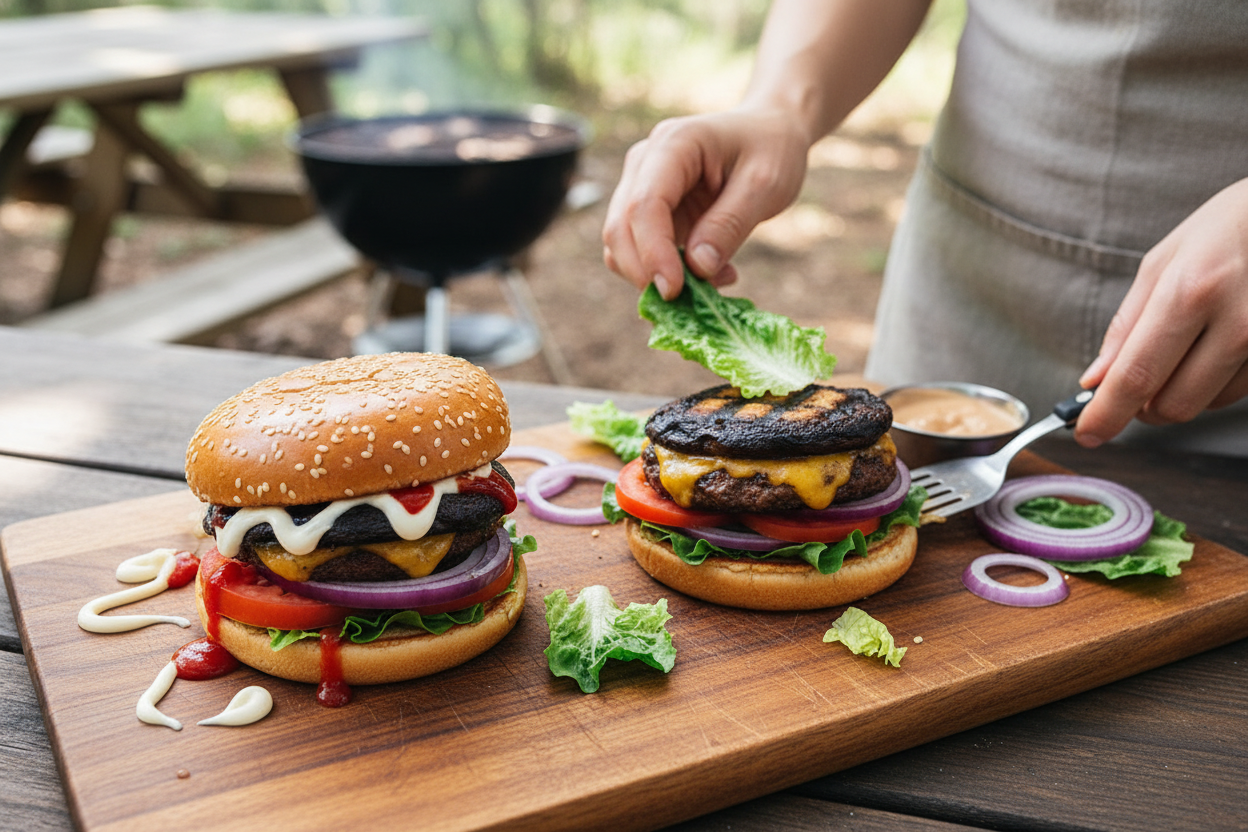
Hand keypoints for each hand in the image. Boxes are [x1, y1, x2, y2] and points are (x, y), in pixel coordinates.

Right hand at [601, 106, 811, 298]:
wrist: (769, 132)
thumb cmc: (771, 149)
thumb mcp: (765, 184)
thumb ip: (730, 224)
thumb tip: (696, 268)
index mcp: (673, 145)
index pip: (644, 204)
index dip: (653, 252)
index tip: (675, 291)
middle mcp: (644, 164)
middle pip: (619, 228)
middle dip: (646, 272)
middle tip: (693, 302)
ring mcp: (640, 187)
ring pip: (620, 245)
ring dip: (655, 277)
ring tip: (714, 281)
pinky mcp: (649, 213)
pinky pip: (640, 252)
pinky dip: (664, 274)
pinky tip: (708, 274)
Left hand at [1076, 177, 1247, 445]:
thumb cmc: (1224, 229)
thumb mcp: (1163, 263)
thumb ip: (1125, 326)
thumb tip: (1095, 381)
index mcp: (1191, 292)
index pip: (1137, 375)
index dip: (1106, 414)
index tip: (1086, 433)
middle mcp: (1236, 322)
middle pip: (1172, 404)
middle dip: (1140, 407)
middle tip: (1130, 386)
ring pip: (1204, 405)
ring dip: (1176, 393)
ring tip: (1180, 349)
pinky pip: (1234, 393)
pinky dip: (1210, 385)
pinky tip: (1211, 349)